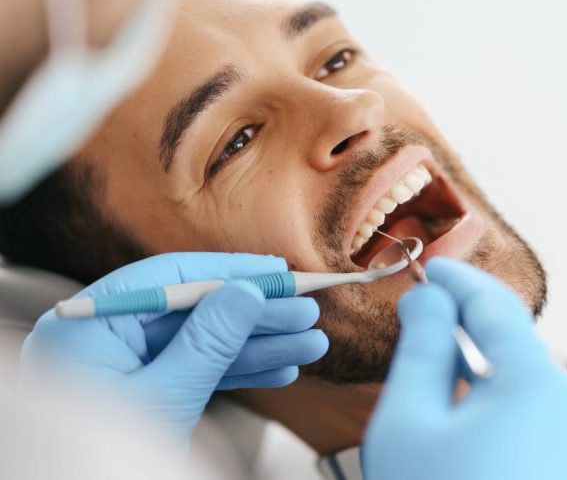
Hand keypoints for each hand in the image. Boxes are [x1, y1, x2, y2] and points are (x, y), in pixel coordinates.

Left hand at [21, 252, 327, 446]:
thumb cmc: (101, 466)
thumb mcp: (164, 398)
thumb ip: (208, 341)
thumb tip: (248, 291)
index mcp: (89, 324)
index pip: (170, 278)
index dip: (231, 271)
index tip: (279, 272)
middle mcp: (105, 337)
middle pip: (195, 310)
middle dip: (256, 317)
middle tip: (307, 313)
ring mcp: (126, 366)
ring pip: (204, 343)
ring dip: (259, 347)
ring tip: (310, 345)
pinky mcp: (146, 391)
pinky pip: (197, 372)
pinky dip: (238, 373)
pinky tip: (281, 370)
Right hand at [363, 258, 566, 479]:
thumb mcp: (412, 422)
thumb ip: (421, 347)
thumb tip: (429, 297)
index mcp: (538, 385)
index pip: (493, 306)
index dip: (455, 279)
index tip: (427, 263)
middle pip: (512, 348)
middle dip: (464, 332)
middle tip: (420, 326)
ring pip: (524, 389)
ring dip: (478, 380)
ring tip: (434, 398)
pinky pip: (537, 423)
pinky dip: (498, 414)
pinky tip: (466, 440)